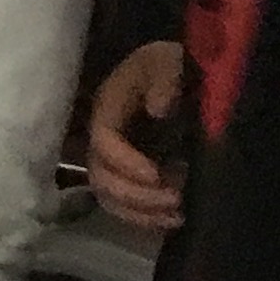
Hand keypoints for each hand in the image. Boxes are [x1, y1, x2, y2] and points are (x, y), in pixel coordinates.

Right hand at [86, 41, 190, 234]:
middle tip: (175, 198)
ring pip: (110, 197)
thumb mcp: (169, 60)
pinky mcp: (129, 175)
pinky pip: (124, 206)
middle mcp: (105, 138)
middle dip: (136, 194)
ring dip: (141, 212)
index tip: (157, 174)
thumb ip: (164, 78)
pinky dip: (146, 218)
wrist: (178, 71)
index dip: (125, 162)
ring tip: (177, 213)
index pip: (103, 141)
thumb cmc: (171, 63)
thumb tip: (159, 109)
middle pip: (101, 176)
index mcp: (109, 108)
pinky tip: (174, 220)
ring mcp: (115, 160)